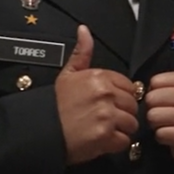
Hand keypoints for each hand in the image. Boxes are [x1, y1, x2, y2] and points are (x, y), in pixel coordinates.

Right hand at [55, 25, 138, 164]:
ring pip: (132, 123)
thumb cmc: (55, 105)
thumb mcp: (68, 74)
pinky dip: (116, 144)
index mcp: (99, 77)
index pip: (129, 86)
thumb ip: (82, 52)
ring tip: (104, 130)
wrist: (40, 131)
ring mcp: (107, 115)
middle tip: (106, 119)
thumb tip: (84, 30)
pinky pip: (125, 141)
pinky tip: (102, 140)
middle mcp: (106, 94)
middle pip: (133, 105)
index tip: (109, 103)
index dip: (121, 97)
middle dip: (122, 114)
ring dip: (121, 129)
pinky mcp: (106, 136)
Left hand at [145, 37, 173, 167]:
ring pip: (153, 116)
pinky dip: (162, 137)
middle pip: (151, 99)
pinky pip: (159, 133)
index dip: (157, 93)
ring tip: (170, 124)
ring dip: (157, 124)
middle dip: (155, 109)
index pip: (155, 82)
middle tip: (169, 114)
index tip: (170, 100)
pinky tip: (173, 136)